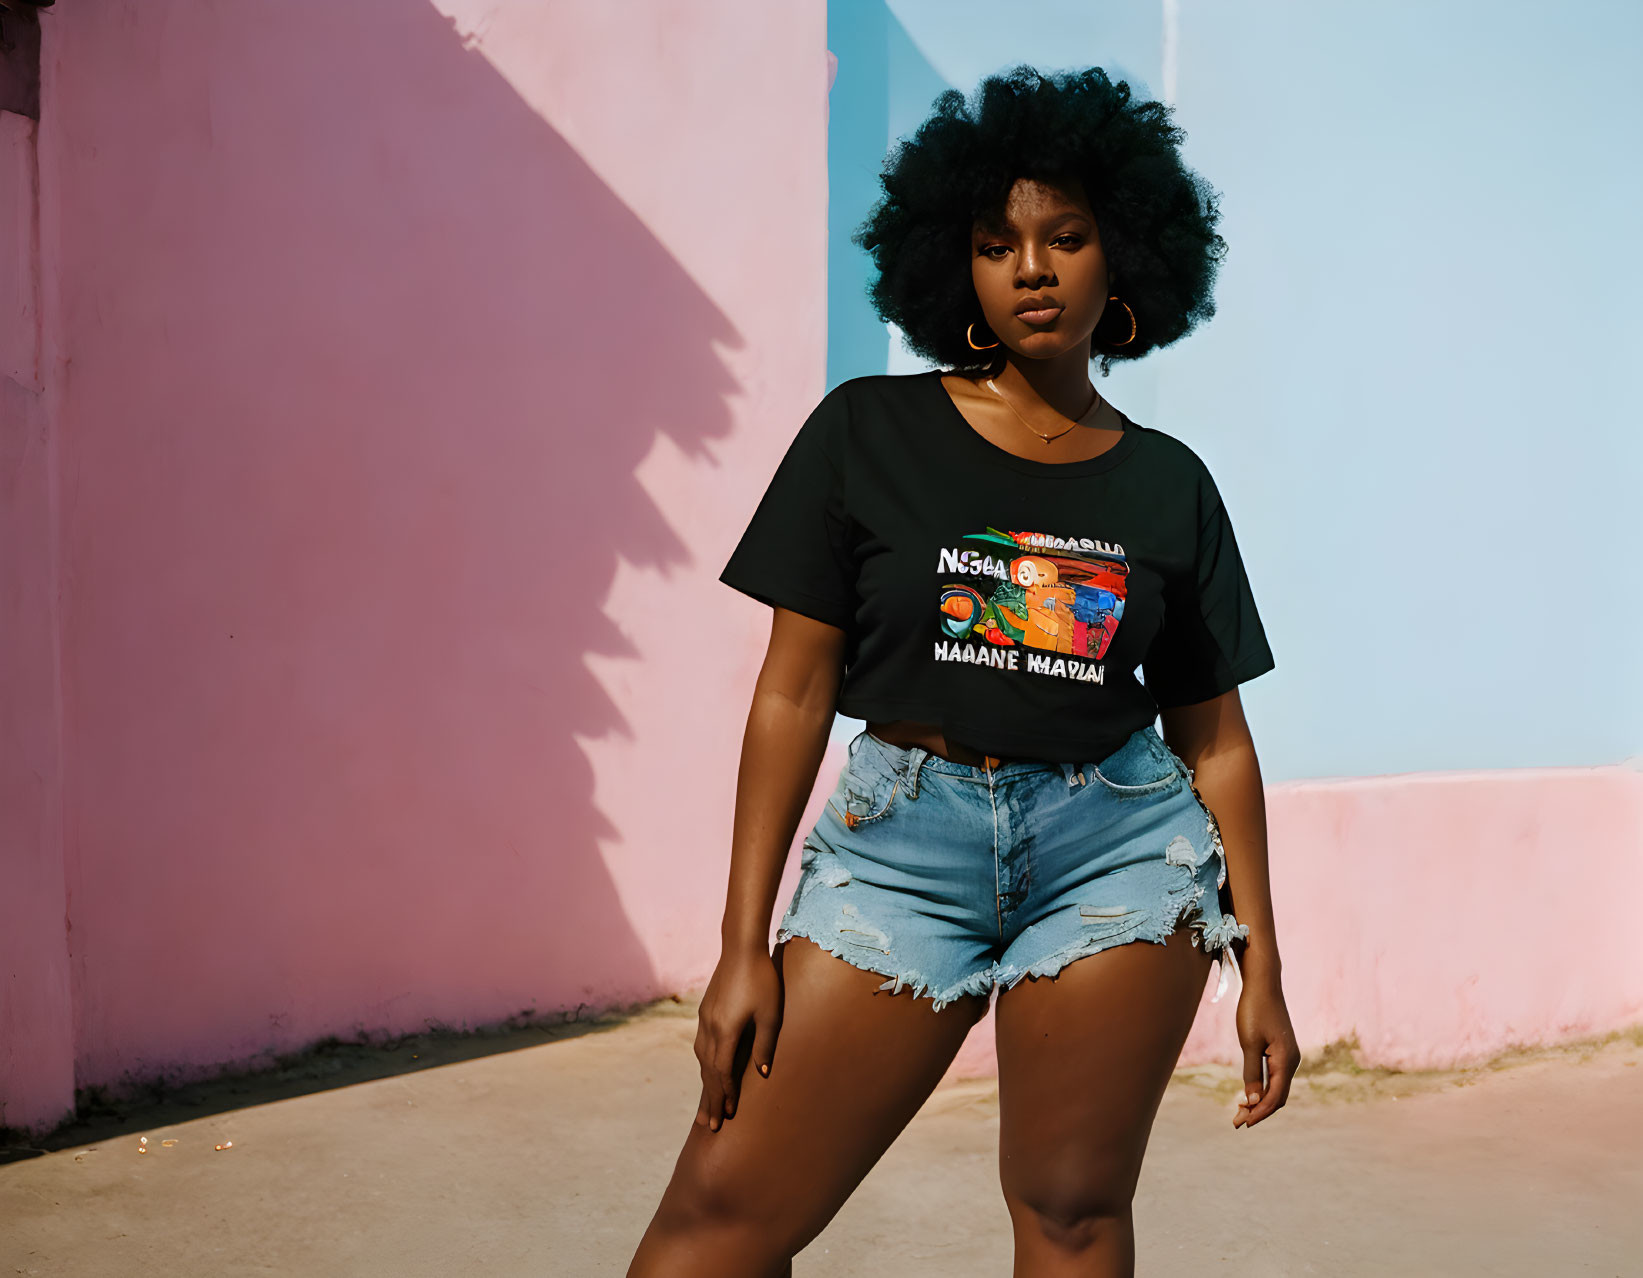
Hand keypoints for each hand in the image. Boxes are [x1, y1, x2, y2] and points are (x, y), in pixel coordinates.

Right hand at [693, 948, 783, 1132]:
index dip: (726, 1095)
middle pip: (708, 1071)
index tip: (727, 1115)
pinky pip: (702, 1045)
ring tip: (705, 1107)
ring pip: (702, 1059)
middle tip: (708, 1127)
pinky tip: (708, 1070)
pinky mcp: (706, 1010)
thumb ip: (764, 1045)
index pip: (723, 1072)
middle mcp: (710, 1027)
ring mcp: (705, 1018)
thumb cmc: (762, 979)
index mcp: (725, 1031)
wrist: (741, 947)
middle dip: (710, 1099)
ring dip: (705, 1084)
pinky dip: (705, 1065)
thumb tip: (761, 1074)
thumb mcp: (770, 1014)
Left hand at [1232, 970, 1300, 1128]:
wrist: (1263, 984)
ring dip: (1260, 1101)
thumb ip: (1252, 1073)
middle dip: (1259, 1111)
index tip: (1242, 1123)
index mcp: (1286, 1060)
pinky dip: (1263, 1088)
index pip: (1275, 1097)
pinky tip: (1249, 1093)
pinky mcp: (1282, 1050)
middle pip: (1278, 1096)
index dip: (1259, 1112)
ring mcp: (1288, 1056)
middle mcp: (1292, 1061)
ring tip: (1239, 1111)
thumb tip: (1254, 1101)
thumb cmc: (1254, 1010)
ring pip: (1277, 1088)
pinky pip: (1275, 1077)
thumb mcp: (1249, 1043)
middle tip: (1236, 1122)